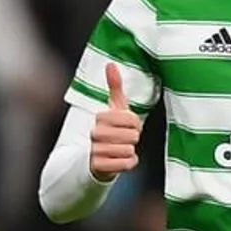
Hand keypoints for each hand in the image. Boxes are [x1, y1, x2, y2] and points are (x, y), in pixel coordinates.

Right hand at [89, 63, 141, 181]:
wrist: (95, 159)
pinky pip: (126, 164)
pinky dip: (129, 163)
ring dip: (130, 152)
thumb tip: (111, 63)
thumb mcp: (114, 109)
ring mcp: (96, 151)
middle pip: (132, 136)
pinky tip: (121, 161)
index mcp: (100, 117)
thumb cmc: (110, 130)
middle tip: (125, 140)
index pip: (132, 119)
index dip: (135, 124)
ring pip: (130, 150)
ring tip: (121, 150)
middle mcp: (95, 133)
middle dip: (133, 138)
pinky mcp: (99, 167)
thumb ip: (114, 87)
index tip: (129, 126)